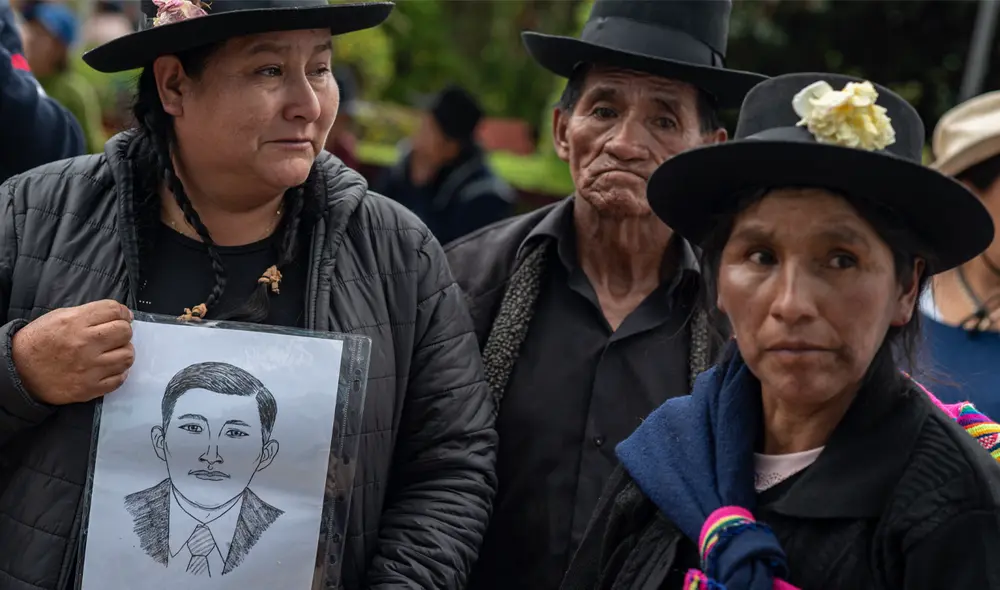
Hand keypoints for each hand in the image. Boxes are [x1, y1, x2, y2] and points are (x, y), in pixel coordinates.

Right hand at [12, 300, 134, 404]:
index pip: (115, 310)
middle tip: (115, 336)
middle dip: (123, 332)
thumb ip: (89, 313)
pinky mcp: (89, 388)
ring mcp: (89, 368)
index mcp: (75, 322)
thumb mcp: (59, 316)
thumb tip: (120, 314)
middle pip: (125, 332)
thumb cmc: (39, 341)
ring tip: (112, 352)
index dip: (123, 313)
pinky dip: (118, 373)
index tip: (123, 317)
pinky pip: (120, 379)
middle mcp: (84, 344)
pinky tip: (108, 368)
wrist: (19, 371)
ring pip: (127, 356)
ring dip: (123, 352)